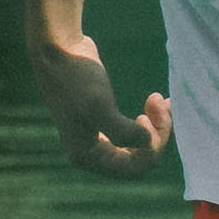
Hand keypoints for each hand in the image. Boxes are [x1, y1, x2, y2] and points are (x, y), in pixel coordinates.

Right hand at [32, 30, 173, 176]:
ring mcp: (98, 138)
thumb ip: (123, 131)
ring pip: (140, 145)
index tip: (149, 115)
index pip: (134, 168)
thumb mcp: (98, 105)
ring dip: (157, 126)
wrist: (57, 50)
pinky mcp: (104, 122)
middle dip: (156, 134)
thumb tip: (148, 143)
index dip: (152, 146)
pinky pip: (135, 132)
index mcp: (87, 156)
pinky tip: (155, 102)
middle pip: (140, 158)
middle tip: (160, 102)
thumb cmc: (75, 78)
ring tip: (159, 100)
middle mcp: (92, 153)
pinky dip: (150, 120)